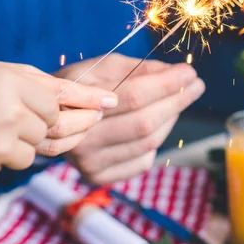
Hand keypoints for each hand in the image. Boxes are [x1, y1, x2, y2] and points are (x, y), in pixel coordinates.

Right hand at [0, 60, 116, 185]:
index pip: (62, 95)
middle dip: (58, 124)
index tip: (110, 103)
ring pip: (36, 150)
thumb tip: (70, 98)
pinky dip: (3, 156)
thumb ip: (31, 82)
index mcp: (9, 81)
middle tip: (66, 120)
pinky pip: (12, 165)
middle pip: (56, 126)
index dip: (89, 100)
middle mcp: (9, 112)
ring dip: (24, 142)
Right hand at [56, 54, 204, 183]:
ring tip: (181, 99)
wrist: (47, 118)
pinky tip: (159, 122)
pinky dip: (158, 139)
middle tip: (196, 84)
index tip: (189, 71)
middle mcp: (81, 140)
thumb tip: (174, 72)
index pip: (134, 96)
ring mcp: (89, 164)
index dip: (166, 84)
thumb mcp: (100, 66)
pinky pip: (143, 159)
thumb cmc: (78, 85)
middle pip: (144, 122)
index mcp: (77, 106)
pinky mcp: (99, 177)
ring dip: (171, 118)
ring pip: (148, 142)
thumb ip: (136, 68)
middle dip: (177, 100)